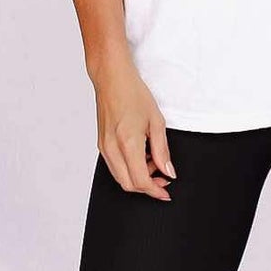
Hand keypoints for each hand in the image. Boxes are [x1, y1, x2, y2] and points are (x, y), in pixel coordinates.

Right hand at [92, 58, 175, 198]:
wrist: (111, 79)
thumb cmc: (133, 93)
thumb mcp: (156, 121)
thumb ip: (162, 150)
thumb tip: (168, 171)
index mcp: (127, 143)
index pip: (141, 180)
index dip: (155, 190)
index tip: (166, 192)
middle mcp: (111, 148)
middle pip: (128, 184)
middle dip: (147, 187)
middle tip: (163, 178)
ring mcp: (103, 147)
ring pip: (120, 177)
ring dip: (138, 177)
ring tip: (153, 162)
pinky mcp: (101, 144)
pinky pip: (115, 166)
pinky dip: (129, 168)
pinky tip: (141, 156)